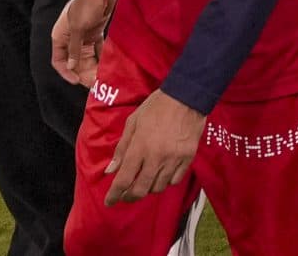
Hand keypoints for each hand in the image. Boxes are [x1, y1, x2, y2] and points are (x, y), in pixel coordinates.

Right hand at [51, 0, 115, 86]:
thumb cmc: (87, 6)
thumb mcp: (78, 28)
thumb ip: (74, 48)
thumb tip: (70, 67)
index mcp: (60, 36)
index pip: (59, 61)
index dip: (67, 73)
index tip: (77, 81)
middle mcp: (70, 38)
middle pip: (74, 61)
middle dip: (83, 73)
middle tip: (93, 84)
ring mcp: (83, 36)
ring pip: (86, 57)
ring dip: (92, 67)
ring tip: (100, 79)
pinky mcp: (95, 33)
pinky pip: (96, 50)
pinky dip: (100, 58)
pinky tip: (107, 66)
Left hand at [102, 89, 205, 206]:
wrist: (187, 97)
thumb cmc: (156, 107)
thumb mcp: (133, 122)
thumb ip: (121, 148)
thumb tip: (110, 170)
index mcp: (140, 147)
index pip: (123, 180)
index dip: (114, 195)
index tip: (109, 202)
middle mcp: (156, 157)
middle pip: (140, 190)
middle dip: (130, 197)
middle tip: (125, 196)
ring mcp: (174, 159)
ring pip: (158, 187)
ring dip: (148, 189)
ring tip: (144, 181)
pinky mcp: (188, 158)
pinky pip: (175, 180)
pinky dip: (166, 181)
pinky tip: (162, 174)